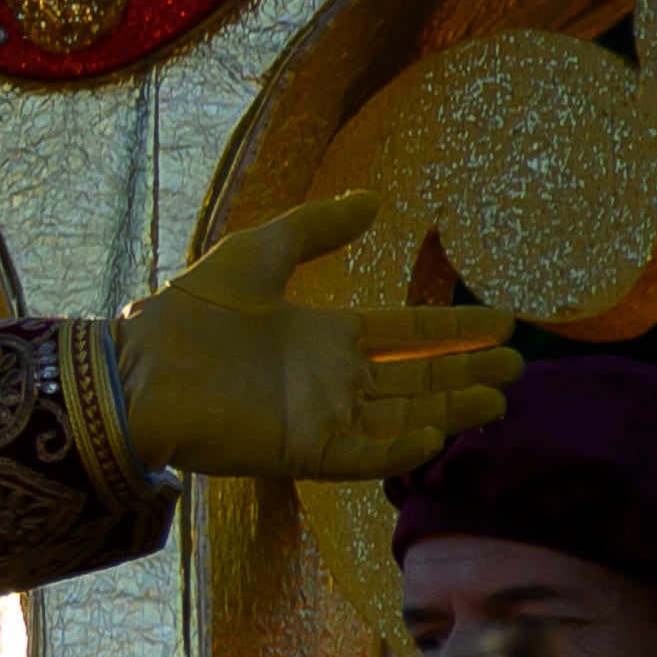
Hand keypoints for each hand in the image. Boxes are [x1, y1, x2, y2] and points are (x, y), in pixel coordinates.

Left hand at [121, 193, 522, 479]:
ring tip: (498, 398)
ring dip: (448, 411)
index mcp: (322, 336)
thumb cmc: (192, 311)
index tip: (501, 322)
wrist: (139, 366)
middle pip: (414, 379)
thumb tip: (374, 201)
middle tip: (517, 367)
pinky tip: (435, 435)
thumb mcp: (258, 253)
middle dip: (465, 374)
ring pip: (400, 417)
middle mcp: (329, 379)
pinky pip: (362, 455)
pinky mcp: (300, 450)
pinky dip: (399, 450)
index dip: (451, 329)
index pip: (403, 333)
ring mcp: (319, 417)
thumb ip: (316, 229)